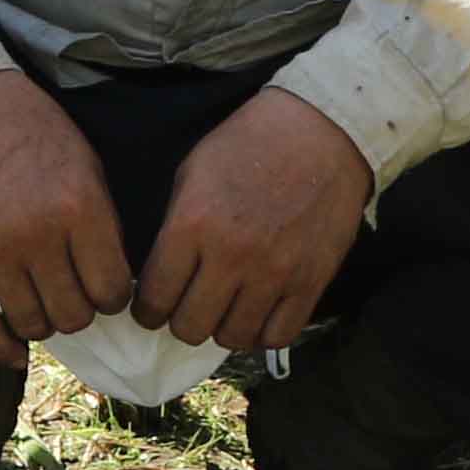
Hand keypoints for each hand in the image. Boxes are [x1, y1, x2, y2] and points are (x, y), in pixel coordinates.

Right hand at [0, 67, 131, 366]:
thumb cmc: (32, 131)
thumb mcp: (86, 165)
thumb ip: (101, 224)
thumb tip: (112, 281)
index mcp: (78, 208)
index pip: (112, 290)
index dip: (113, 295)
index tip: (105, 286)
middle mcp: (37, 237)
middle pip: (74, 315)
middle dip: (80, 309)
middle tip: (73, 291)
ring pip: (33, 325)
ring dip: (44, 322)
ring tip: (44, 302)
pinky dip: (3, 347)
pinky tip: (16, 350)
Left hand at [134, 87, 373, 359]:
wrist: (320, 131)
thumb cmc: (249, 143)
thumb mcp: (194, 172)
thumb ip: (175, 227)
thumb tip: (161, 275)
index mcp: (193, 224)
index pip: (155, 298)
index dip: (148, 309)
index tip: (155, 306)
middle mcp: (231, 256)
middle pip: (190, 327)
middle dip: (183, 320)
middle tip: (191, 304)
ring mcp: (274, 273)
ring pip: (232, 338)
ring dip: (224, 326)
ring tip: (227, 307)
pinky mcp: (311, 282)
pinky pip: (278, 336)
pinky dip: (263, 332)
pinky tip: (259, 312)